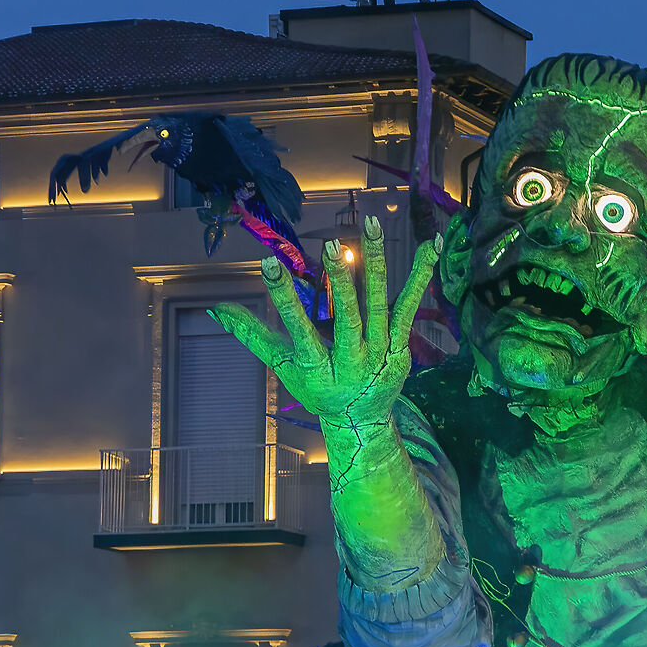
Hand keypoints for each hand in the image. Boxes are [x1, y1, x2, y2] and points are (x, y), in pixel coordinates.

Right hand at [213, 217, 439, 430]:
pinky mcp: (401, 342)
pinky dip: (421, 275)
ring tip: (370, 225)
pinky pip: (410, 304)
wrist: (360, 421)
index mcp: (318, 367)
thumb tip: (218, 310)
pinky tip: (429, 245)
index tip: (269, 264)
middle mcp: (352, 360)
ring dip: (375, 262)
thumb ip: (253, 336)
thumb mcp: (283, 367)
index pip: (298, 329)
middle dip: (339, 281)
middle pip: (347, 318)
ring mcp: (381, 351)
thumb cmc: (316, 388)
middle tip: (330, 245)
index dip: (283, 298)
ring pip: (379, 303)